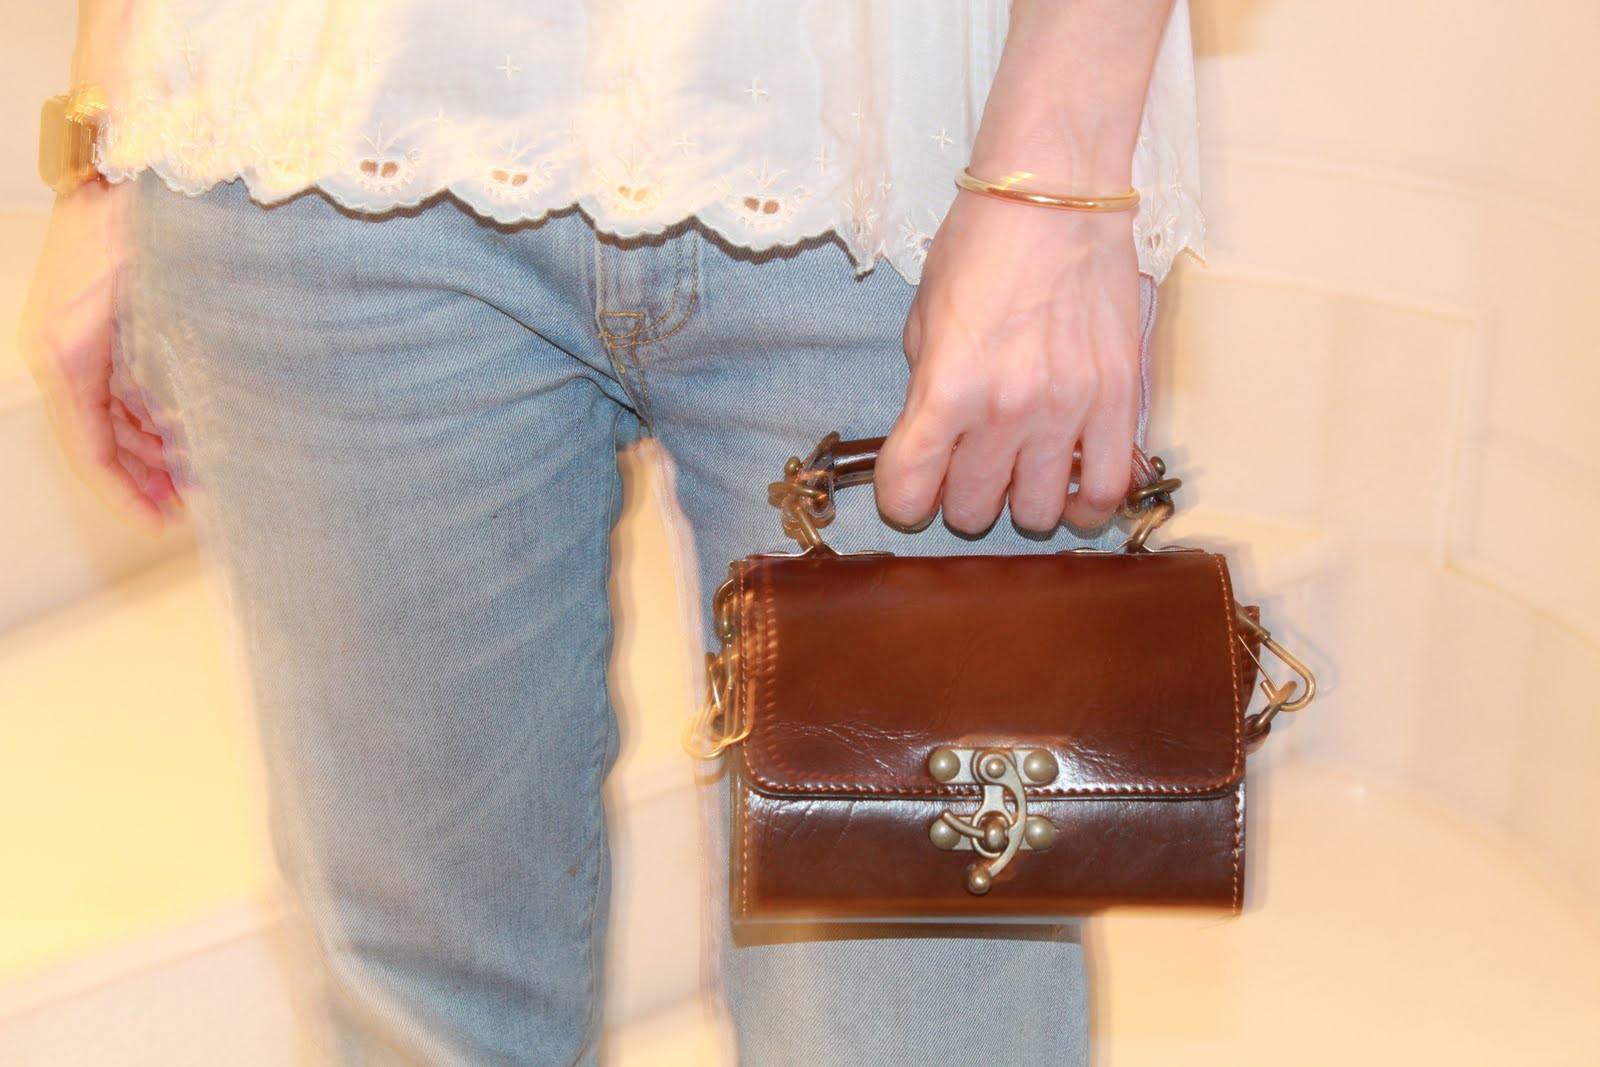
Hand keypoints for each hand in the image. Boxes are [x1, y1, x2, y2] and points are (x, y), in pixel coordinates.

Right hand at [19, 179, 177, 532]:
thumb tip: (195, 438)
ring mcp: (85, 337)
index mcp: (68, 355)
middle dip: (152, 476)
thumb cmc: (143, 226)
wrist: (134, 161)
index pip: (92, 447)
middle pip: (107, 438)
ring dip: (157, 446)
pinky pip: (127, 383)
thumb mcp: (154, 309)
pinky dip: (157, 410)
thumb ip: (164, 374)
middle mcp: (68, 352)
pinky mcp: (105, 322)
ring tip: (205, 472)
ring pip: (120, 413)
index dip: (126, 492)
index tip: (160, 522)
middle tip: (201, 501)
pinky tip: (194, 428)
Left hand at [875, 189, 1141, 535]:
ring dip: (1023, 501)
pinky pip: (1109, 489)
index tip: (913, 483)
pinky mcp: (1119, 399)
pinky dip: (1088, 503)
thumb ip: (925, 387)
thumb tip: (934, 439)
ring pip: (1039, 513)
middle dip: (962, 497)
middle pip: (972, 510)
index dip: (903, 498)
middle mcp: (1005, 409)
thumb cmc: (983, 243)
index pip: (908, 493)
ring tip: (1024, 470)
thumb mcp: (923, 316)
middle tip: (970, 467)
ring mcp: (1067, 409)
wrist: (1057, 193)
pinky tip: (1075, 487)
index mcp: (946, 386)